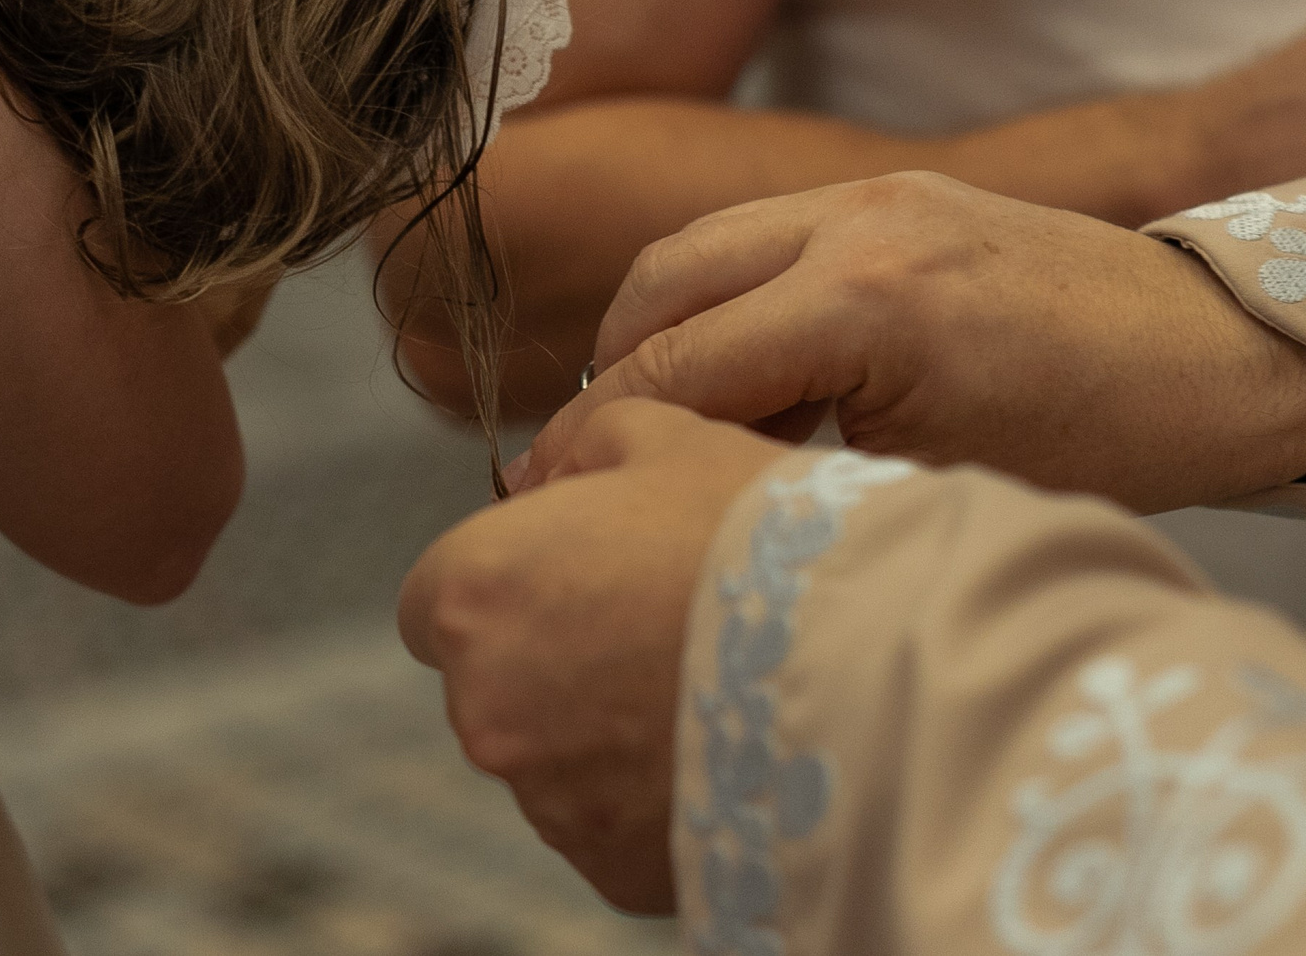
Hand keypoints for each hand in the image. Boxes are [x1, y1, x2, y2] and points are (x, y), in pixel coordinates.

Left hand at [400, 399, 784, 913]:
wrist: (866, 670)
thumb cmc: (759, 539)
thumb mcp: (668, 437)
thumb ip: (588, 445)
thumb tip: (557, 474)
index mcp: (472, 590)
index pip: (440, 598)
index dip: (509, 583)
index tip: (579, 575)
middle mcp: (482, 704)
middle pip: (494, 681)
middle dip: (555, 657)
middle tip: (658, 628)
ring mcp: (544, 798)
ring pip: (552, 757)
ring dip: (602, 730)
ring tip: (708, 689)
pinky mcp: (607, 867)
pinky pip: (610, 822)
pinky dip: (650, 795)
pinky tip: (724, 749)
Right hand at [514, 172, 1305, 508]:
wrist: (1227, 351)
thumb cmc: (1105, 443)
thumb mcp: (928, 482)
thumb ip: (785, 467)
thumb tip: (665, 487)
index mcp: (864, 304)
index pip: (674, 371)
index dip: (597, 443)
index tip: (551, 501)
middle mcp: (852, 223)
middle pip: (660, 289)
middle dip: (612, 377)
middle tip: (584, 459)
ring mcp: (873, 194)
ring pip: (698, 250)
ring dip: (658, 329)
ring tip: (652, 419)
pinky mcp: (894, 191)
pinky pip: (759, 235)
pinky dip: (723, 300)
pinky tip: (740, 377)